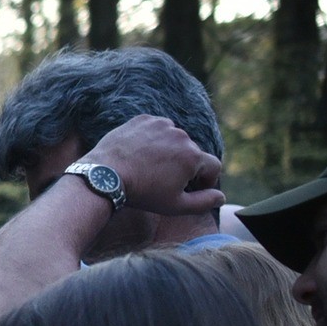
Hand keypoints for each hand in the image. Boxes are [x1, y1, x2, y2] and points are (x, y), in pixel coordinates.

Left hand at [82, 115, 223, 215]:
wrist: (104, 176)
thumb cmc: (141, 193)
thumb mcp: (175, 205)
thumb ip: (204, 202)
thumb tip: (222, 198)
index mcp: (194, 156)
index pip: (213, 167)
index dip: (206, 180)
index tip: (193, 188)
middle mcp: (182, 136)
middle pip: (192, 153)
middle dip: (185, 166)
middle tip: (165, 180)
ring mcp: (162, 125)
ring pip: (174, 139)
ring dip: (169, 150)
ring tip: (151, 166)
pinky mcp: (143, 120)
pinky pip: (156, 129)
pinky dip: (153, 139)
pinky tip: (141, 153)